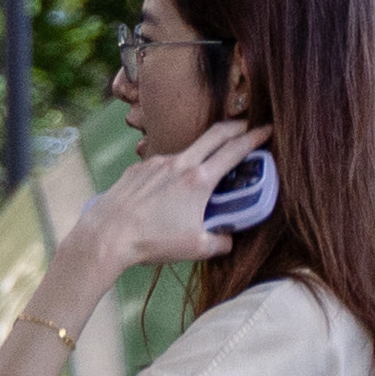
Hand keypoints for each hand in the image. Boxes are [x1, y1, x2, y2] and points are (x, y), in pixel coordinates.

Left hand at [66, 118, 269, 283]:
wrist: (106, 236)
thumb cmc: (151, 242)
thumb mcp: (195, 248)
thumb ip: (221, 241)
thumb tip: (230, 238)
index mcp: (199, 180)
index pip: (235, 150)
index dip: (255, 138)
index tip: (268, 130)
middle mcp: (179, 163)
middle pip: (215, 135)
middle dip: (235, 127)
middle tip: (247, 127)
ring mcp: (155, 163)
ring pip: (187, 151)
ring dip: (202, 153)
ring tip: (205, 168)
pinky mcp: (137, 169)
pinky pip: (162, 165)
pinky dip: (173, 170)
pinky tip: (168, 190)